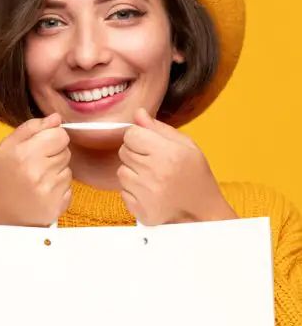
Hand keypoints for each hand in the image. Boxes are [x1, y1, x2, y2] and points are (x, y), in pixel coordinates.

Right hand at [0, 113, 71, 225]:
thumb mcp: (5, 148)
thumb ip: (30, 128)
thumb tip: (56, 118)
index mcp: (23, 153)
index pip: (60, 135)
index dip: (51, 138)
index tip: (40, 147)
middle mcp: (37, 171)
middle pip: (66, 151)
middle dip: (52, 156)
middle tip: (33, 167)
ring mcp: (48, 190)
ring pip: (68, 170)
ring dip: (55, 173)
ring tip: (35, 181)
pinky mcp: (56, 206)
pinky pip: (69, 189)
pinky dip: (58, 190)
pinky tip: (41, 194)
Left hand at [118, 108, 234, 224]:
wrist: (204, 212)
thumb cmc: (196, 176)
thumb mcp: (187, 147)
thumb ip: (159, 129)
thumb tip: (138, 113)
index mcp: (169, 153)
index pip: (131, 134)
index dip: (138, 136)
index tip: (148, 144)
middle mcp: (155, 173)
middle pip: (123, 151)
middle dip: (136, 154)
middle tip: (155, 163)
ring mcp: (146, 194)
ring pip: (121, 172)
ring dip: (133, 173)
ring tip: (154, 179)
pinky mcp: (140, 210)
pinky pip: (123, 192)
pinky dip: (133, 192)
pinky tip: (151, 193)